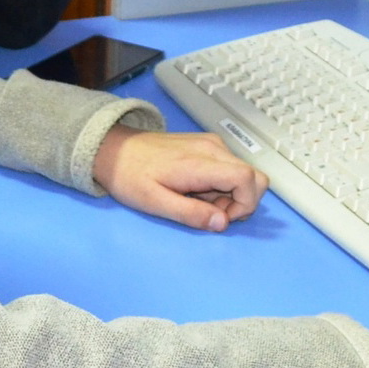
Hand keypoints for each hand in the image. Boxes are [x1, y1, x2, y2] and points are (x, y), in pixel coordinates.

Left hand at [91, 125, 268, 231]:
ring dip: (230, 195)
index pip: (249, 179)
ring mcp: (211, 143)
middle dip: (241, 202)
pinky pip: (229, 167)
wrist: (114, 149)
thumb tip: (223, 223)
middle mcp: (213, 148)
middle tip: (209, 212)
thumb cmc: (130, 176)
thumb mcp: (155, 203)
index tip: (221, 218)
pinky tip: (195, 190)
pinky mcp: (206, 144)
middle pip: (255, 177)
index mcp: (201, 162)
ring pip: (243, 174)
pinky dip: (222, 185)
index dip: (245, 205)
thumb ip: (191, 214)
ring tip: (196, 200)